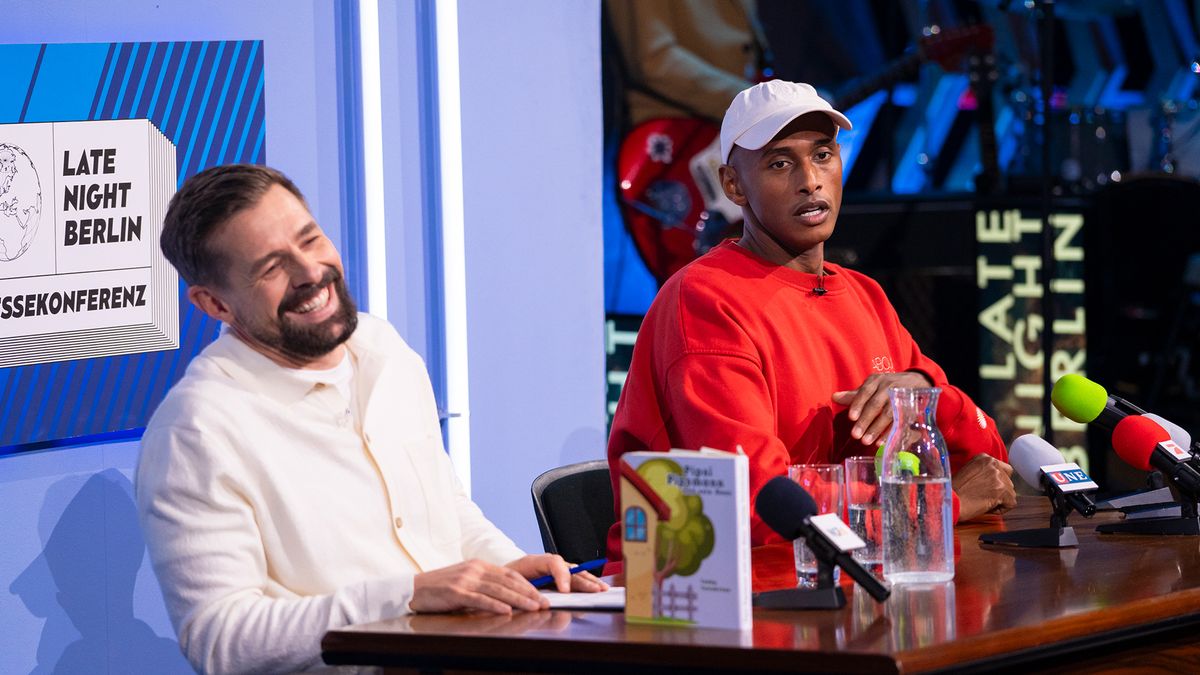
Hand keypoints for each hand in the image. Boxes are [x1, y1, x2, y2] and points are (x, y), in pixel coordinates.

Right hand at [411, 559, 547, 613]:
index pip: (510, 574)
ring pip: (498, 590)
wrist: (412, 588)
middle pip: (508, 581)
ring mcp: (466, 580)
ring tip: (533, 607)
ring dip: (519, 599)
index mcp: (479, 565)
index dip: (527, 584)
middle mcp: (475, 570)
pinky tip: (507, 610)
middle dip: (529, 593)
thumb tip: (507, 597)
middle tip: (545, 602)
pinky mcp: (456, 592)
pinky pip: (480, 599)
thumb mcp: (465, 580)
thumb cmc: (440, 588)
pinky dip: (495, 605)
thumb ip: (484, 585)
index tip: (541, 594)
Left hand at [505, 553, 608, 593]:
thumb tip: (544, 604)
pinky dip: (588, 585)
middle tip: (596, 590)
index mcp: (537, 561)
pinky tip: (597, 589)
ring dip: (591, 582)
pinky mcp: (562, 579)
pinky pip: (577, 580)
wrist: (506, 578)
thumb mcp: (513, 582)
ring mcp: (558, 571)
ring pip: (577, 574)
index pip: (554, 563)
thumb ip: (528, 592)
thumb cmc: (509, 579)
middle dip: (585, 581)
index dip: (562, 576)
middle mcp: (551, 565)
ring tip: (602, 589)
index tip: (565, 591)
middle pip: (571, 570)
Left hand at [832, 371, 932, 446]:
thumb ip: (854, 396)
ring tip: (866, 442)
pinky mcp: (910, 408)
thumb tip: (834, 397)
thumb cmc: (886, 387)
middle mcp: (888, 386)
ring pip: (888, 414)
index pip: (865, 392)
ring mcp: (900, 396)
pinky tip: (882, 442)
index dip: (858, 404)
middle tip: (856, 435)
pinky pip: (900, 421)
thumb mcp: (871, 387)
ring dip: (877, 429)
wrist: (916, 381)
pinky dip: (890, 433)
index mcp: (875, 381)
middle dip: (865, 421)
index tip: (851, 418)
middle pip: (876, 405)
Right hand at [952, 454, 1016, 521]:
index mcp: (984, 458)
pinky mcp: (1001, 491)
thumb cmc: (953, 490)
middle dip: (999, 492)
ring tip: (983, 503)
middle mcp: (993, 464)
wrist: (948, 500)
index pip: (1004, 469)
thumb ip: (983, 472)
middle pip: (1009, 481)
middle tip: (983, 497)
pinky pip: (1011, 503)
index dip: (997, 482)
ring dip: (1000, 501)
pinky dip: (1001, 509)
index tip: (985, 488)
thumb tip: (995, 481)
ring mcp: (998, 477)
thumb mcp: (967, 472)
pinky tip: (986, 508)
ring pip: (1011, 493)